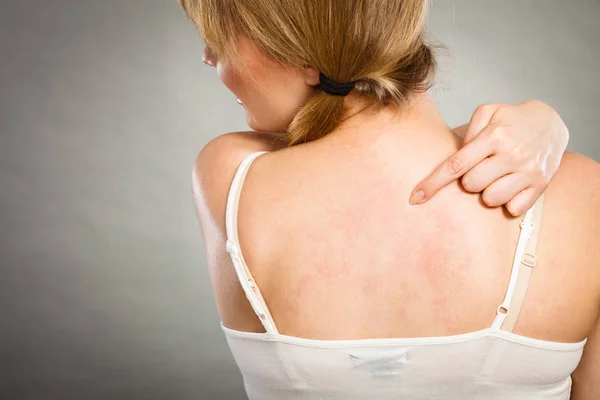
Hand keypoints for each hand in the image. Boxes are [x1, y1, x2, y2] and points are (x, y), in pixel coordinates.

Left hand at [409, 101, 569, 215]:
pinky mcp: (541, 185)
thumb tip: (456, 156)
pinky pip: (513, 208)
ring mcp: (528, 171)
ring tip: (496, 176)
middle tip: (481, 168)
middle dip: (469, 180)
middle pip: (471, 186)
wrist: (552, 122)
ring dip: (488, 192)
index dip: (433, 183)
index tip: (415, 198)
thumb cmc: (511, 120)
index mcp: (493, 137)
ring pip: (491, 199)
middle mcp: (511, 154)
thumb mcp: (488, 112)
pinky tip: (511, 185)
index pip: (455, 166)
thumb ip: (467, 131)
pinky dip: (508, 201)